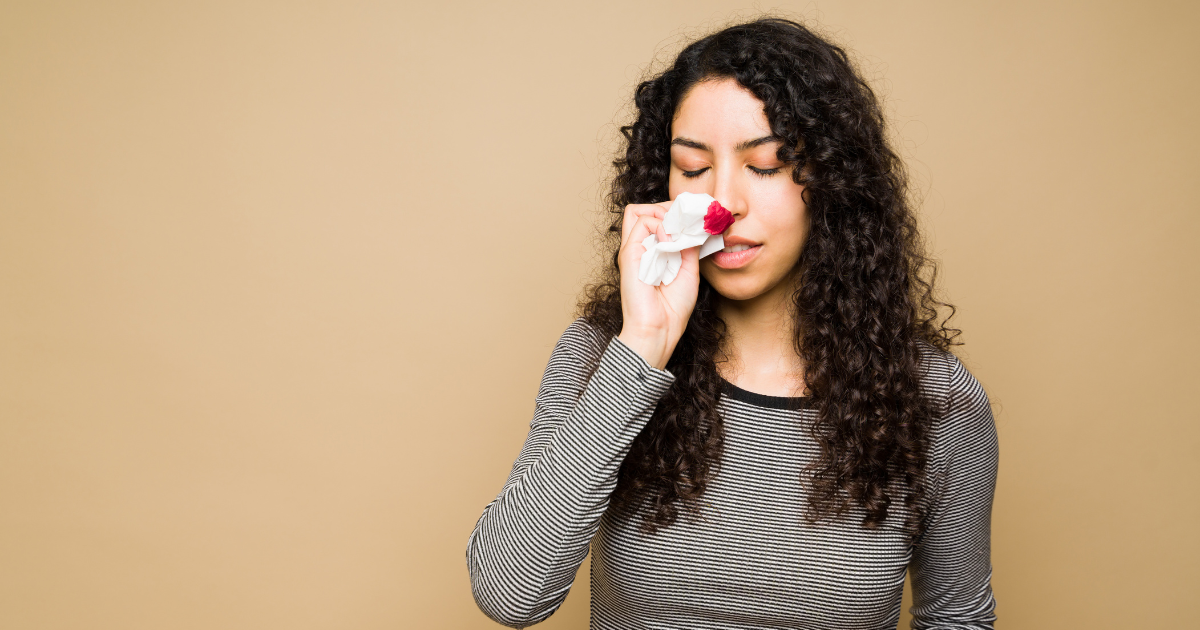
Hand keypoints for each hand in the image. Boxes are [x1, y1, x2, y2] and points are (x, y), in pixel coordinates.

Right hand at [616, 201, 701, 369]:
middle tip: (686, 222)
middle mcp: (641, 248)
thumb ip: (689, 246)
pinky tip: (671, 241)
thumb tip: (695, 225)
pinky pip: (642, 222)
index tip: (694, 221)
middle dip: (668, 209)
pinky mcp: (629, 253)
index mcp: (653, 252)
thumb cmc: (673, 308)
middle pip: (644, 209)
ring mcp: (633, 249)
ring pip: (639, 210)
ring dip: (662, 214)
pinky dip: (660, 225)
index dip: (673, 214)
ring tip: (677, 231)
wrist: (660, 329)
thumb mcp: (690, 270)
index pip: (656, 218)